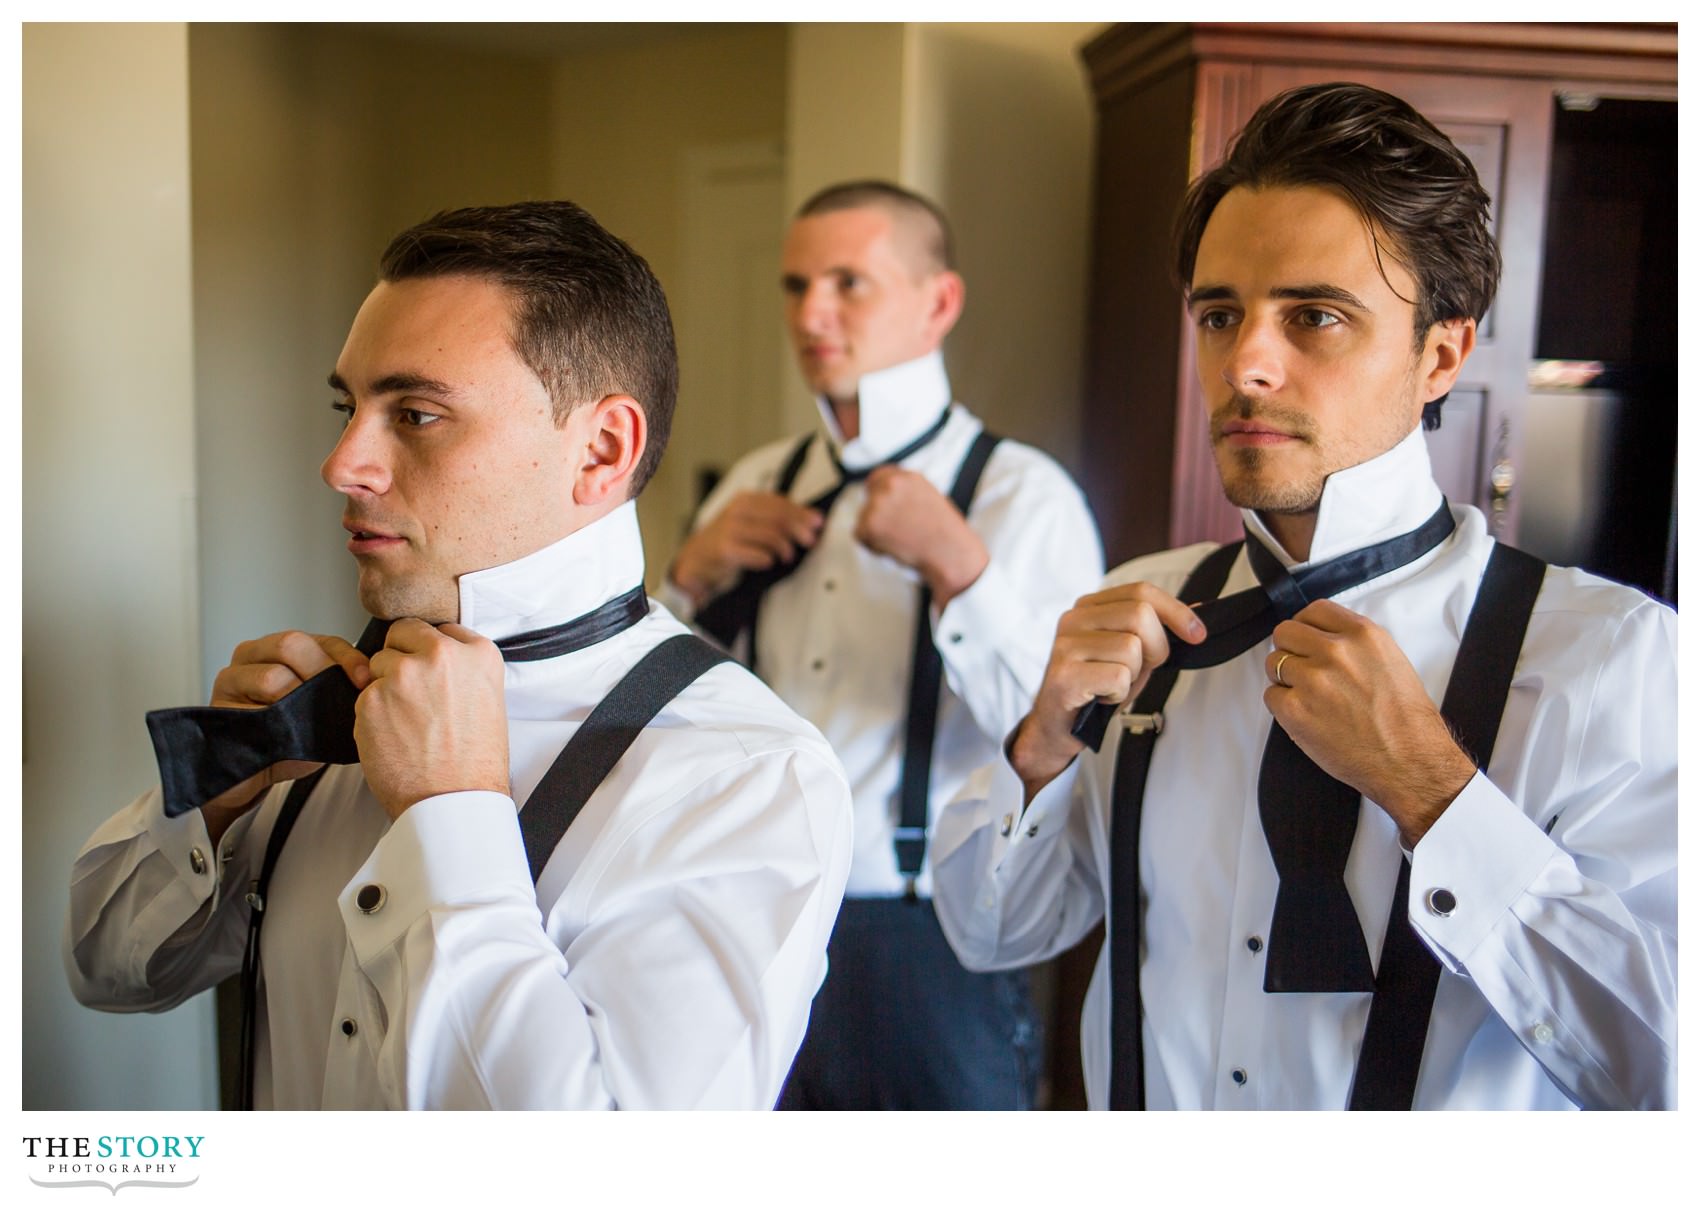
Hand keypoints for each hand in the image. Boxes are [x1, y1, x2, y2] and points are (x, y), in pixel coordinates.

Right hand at [201, 631, 371, 838]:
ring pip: (271, 677)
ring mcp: (230, 680)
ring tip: (310, 721)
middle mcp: (252, 656)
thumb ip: (338, 690)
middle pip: (290, 644)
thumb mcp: (321, 708)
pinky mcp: (217, 709)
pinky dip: (274, 723)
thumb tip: (374, 684)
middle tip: (338, 698)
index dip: (347, 657)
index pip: (321, 639)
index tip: (365, 679)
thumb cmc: (291, 736)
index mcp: (281, 648)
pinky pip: (250, 712)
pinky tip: (288, 735)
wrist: (255, 773)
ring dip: (298, 700)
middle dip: (322, 672)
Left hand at [354, 619, 510, 820]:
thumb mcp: (488, 700)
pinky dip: (371, 714)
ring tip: (406, 722)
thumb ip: (462, 669)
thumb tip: (433, 655)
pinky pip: (362, 695)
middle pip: (403, 633)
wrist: (454, 801)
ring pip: (377, 663)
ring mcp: (403, 675)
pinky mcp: (371, 698)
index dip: (430, 652)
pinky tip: (392, 736)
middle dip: (402, 657)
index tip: (433, 673)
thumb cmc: (474, 763)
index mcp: (478, 653)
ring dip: (384, 686)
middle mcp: (441, 655)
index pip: (439, 629)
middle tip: (413, 695)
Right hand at [669, 491, 823, 607]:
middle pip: (778, 517)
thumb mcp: (750, 522)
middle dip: (798, 529)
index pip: (780, 502)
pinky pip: (756, 553)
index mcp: (746, 499)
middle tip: (810, 540)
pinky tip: (770, 562)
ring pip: (770, 534)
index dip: (801, 512)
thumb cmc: (728, 539)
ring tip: (787, 556)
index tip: (817, 523)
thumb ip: (776, 519)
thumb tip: (811, 521)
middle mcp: (737, 510)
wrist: (697, 557)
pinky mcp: (725, 549)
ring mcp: (730, 529)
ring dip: (784, 547)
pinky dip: (767, 558)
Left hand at [853, 466, 987, 606]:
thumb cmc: (944, 533)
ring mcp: (877, 504)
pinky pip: (861, 536)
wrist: (949, 553)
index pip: (878, 478)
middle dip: (877, 513)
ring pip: (864, 518)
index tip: (883, 508)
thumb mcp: (927, 500)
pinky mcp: (868, 524)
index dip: (878, 494)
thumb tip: (885, 497)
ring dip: (877, 531)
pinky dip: (873, 546)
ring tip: (902, 540)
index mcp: (907, 478)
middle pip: (869, 497)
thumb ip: (905, 494)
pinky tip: (896, 547)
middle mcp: (890, 485)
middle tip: (896, 531)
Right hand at [1007, 583, 1204, 801]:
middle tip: (1140, 670)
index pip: (1141, 591)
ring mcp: (1065, 646)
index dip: (1176, 611)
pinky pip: (1118, 676)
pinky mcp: (1064, 675)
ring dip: (1133, 675)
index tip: (1198, 634)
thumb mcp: (1131, 654)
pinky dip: (1119, 693)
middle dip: (1156, 648)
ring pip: (1131, 648)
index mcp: (1089, 607)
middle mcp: (1073, 619)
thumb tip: (1201, 609)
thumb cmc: (1097, 688)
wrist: (1058, 727)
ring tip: (1112, 685)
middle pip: (1140, 615)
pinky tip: (1102, 698)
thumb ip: (1158, 631)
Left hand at [1264, 600, 1475, 846]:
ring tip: (1309, 697)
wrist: (1409, 761)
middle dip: (1290, 649)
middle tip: (1303, 670)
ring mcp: (1312, 680)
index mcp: (1362, 635)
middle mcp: (1335, 652)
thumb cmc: (1405, 718)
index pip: (1314, 610)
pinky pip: (1271, 695)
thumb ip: (1354, 643)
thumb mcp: (1390, 660)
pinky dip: (1283, 706)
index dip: (1307, 626)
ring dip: (1285, 678)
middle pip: (1285, 632)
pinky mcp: (1294, 710)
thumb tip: (1323, 637)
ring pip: (1273, 663)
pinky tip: (1307, 716)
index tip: (1308, 640)